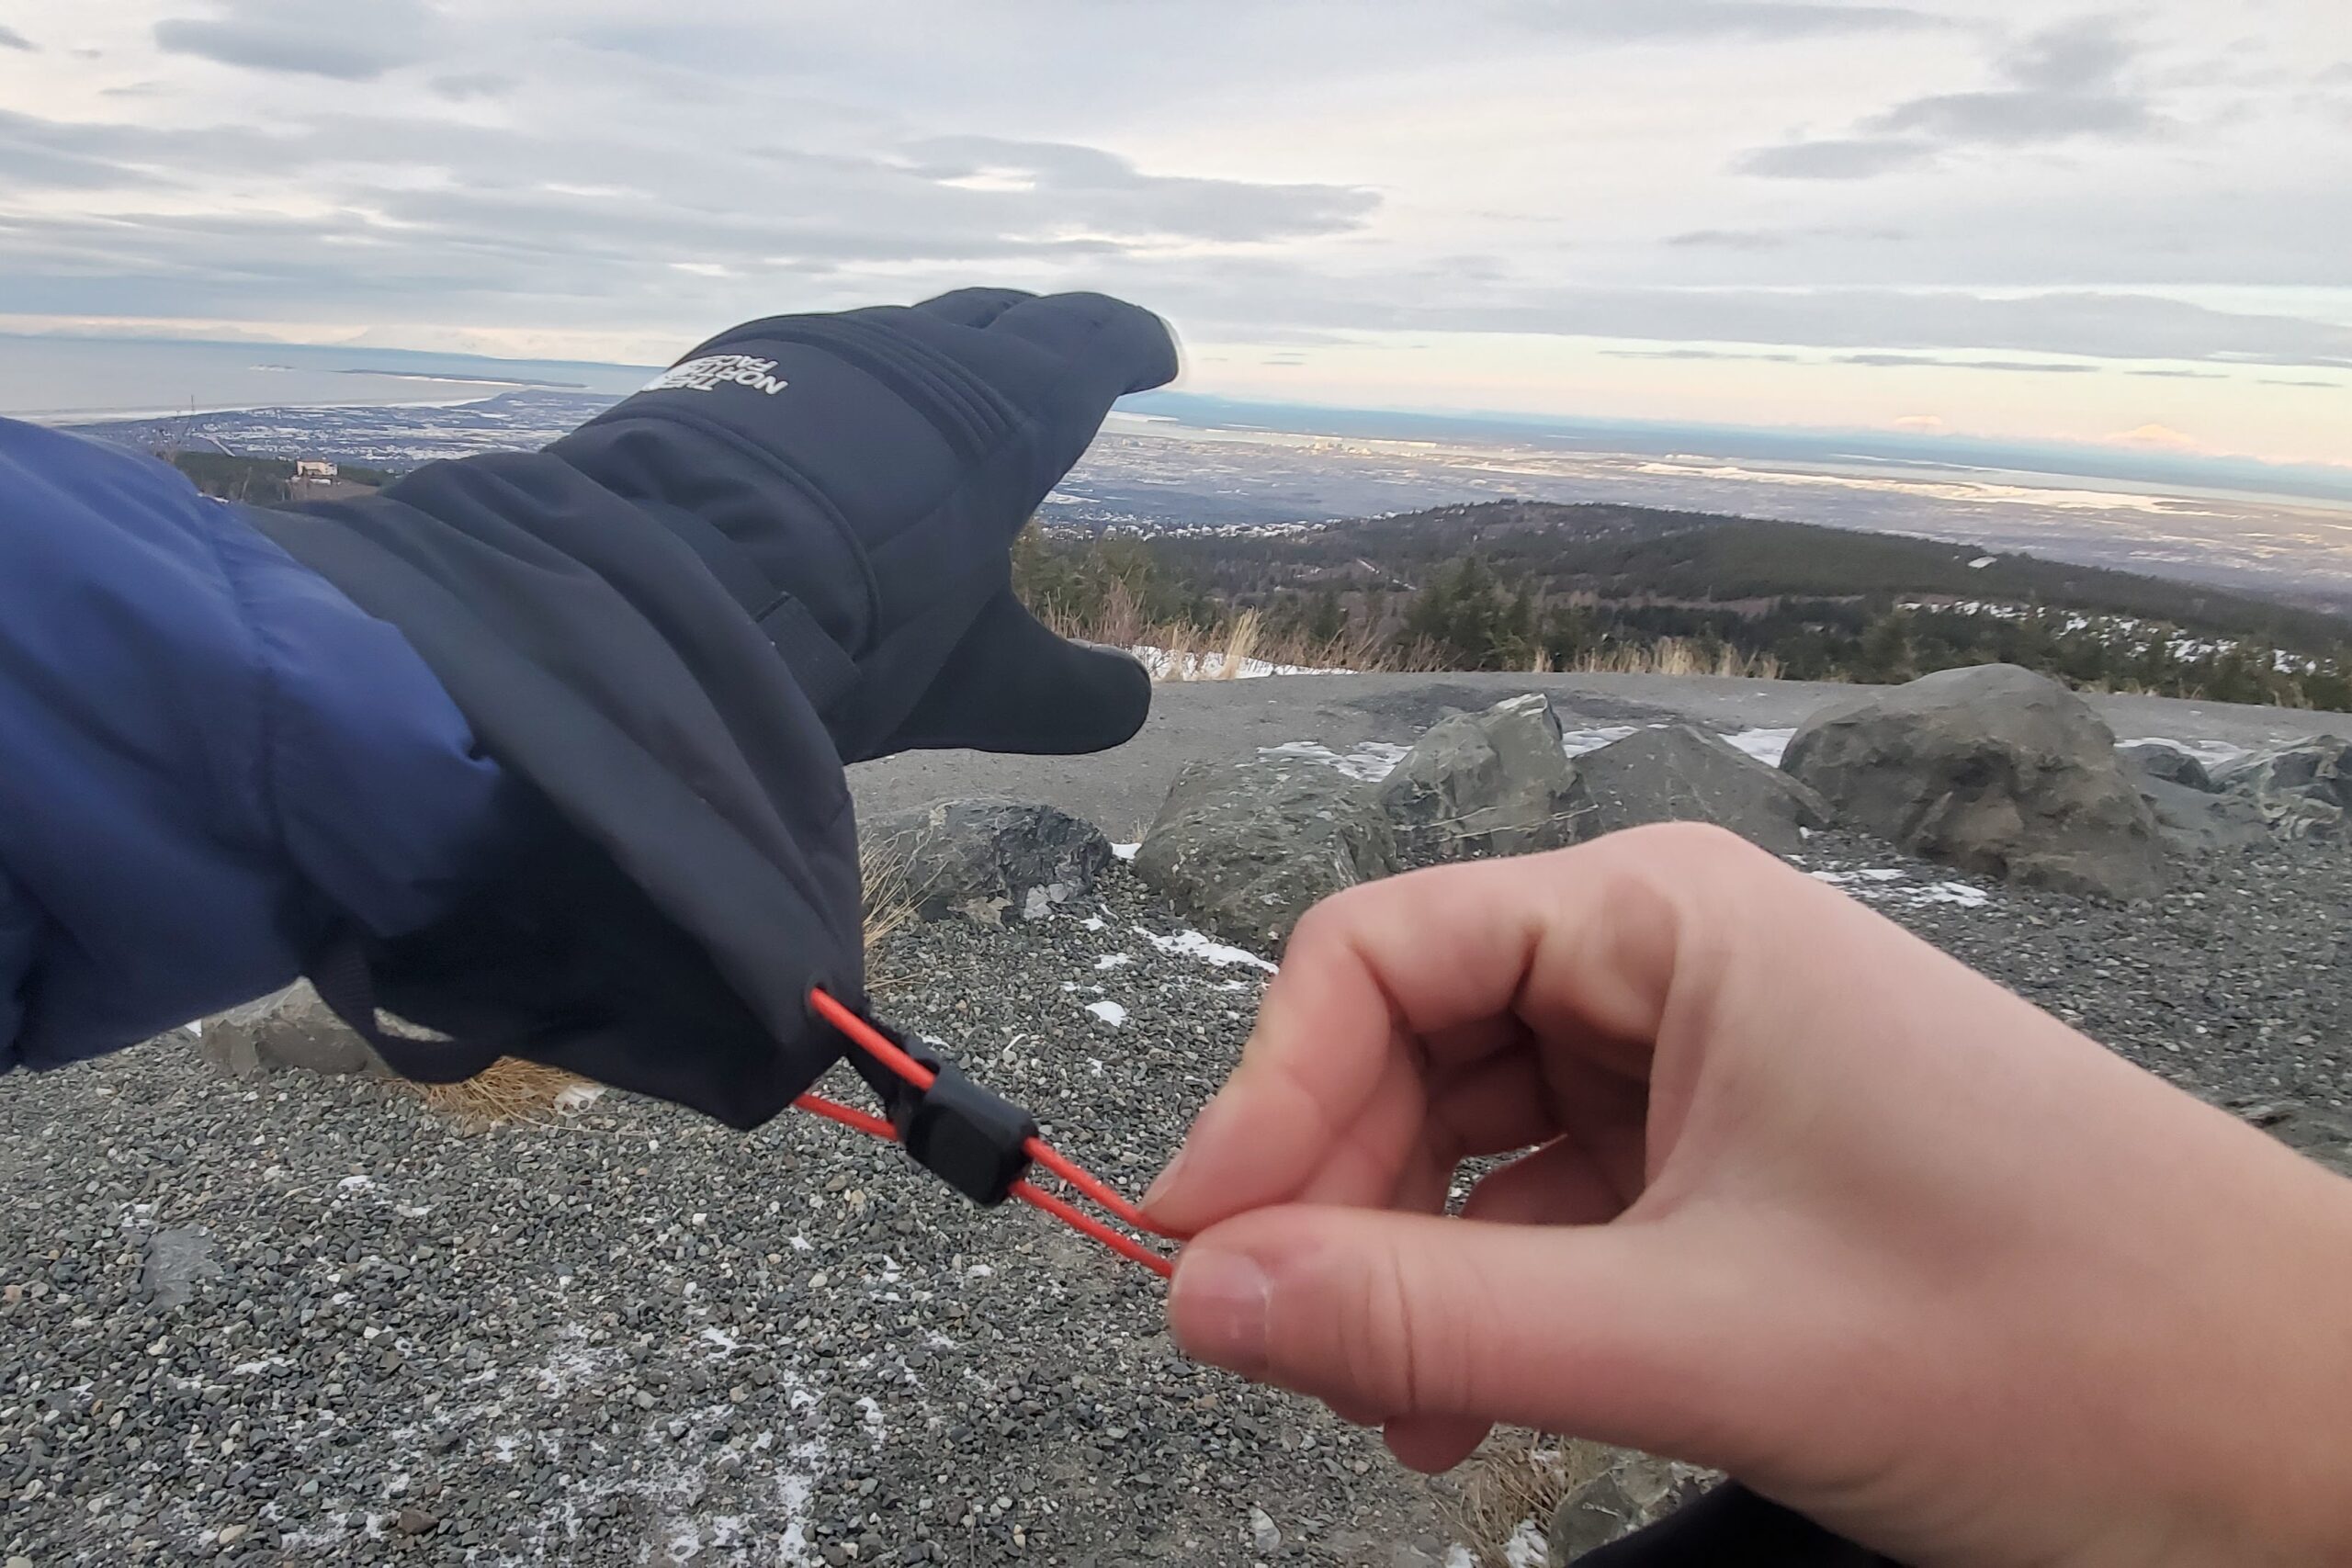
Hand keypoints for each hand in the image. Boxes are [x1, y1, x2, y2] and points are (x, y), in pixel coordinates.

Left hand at [553, 288, 1178, 763]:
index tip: (1157, 357)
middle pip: (1008, 317)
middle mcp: (932, 354)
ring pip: (915, 329)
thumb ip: (1066, 696)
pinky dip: (866, 376)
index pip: (1094, 345)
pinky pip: (834, 353)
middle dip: (1050, 331)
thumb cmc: (868, 626)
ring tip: (958, 383)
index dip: (1131, 346)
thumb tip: (1133, 702)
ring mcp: (834, 349)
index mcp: (1016, 408)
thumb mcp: (984, 683)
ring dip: (950, 349)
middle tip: (1071, 350)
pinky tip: (842, 412)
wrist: (686, 574)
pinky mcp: (750, 365)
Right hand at [1145, 825, 2351, 1567]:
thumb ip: (1429, 1320)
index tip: (1190, 1249)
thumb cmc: (2062, 1335)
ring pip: (1473, 1138)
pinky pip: (1551, 1205)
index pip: (1375, 955)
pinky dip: (1491, 1301)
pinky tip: (1475, 1406)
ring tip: (1399, 1416)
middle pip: (1409, 1047)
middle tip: (1294, 1361)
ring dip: (1407, 1271)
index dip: (1265, 1100)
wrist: (2300, 1426)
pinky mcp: (1735, 1156)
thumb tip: (1200, 1297)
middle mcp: (1675, 959)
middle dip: (1334, 1205)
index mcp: (1669, 917)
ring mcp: (1706, 1058)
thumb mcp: (1703, 1339)